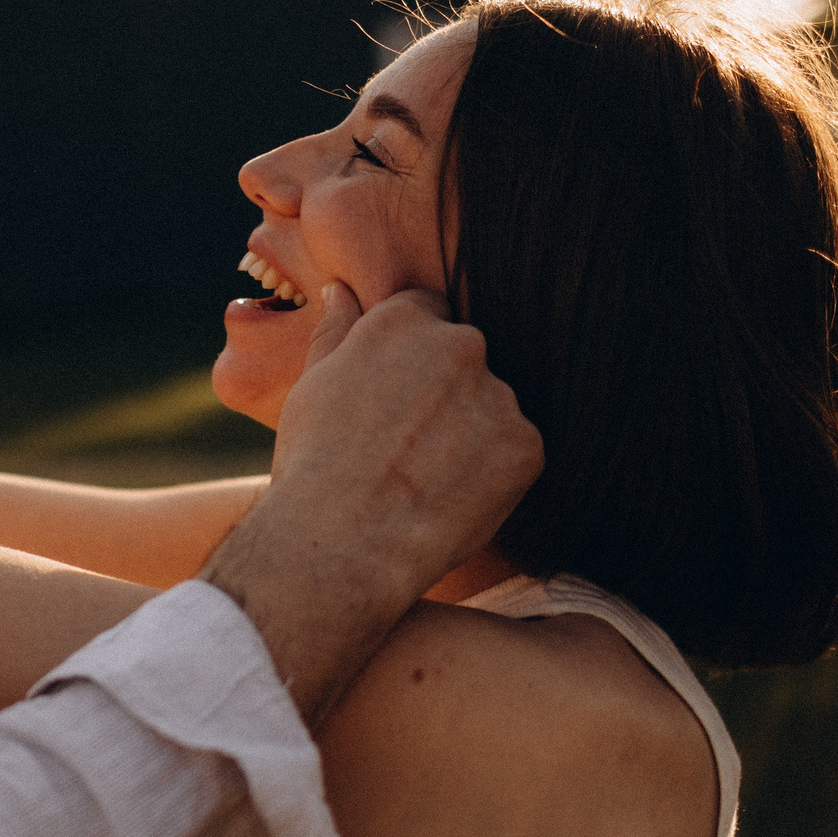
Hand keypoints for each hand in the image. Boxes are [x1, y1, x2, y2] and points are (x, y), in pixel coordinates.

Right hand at [204, 286, 541, 726]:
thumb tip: (340, 293)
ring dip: (472, 434)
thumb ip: (336, 332)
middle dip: (446, 394)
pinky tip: (450, 501)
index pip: (426, 316)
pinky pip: (516, 452)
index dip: (410, 362)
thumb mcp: (311, 387)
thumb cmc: (312, 465)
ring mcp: (498, 394)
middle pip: (465, 359)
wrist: (339, 543)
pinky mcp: (526, 445)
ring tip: (426, 481)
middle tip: (410, 447)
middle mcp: (459, 344)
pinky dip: (493, 475)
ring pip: (493, 407)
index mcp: (402, 320)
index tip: (396, 400)